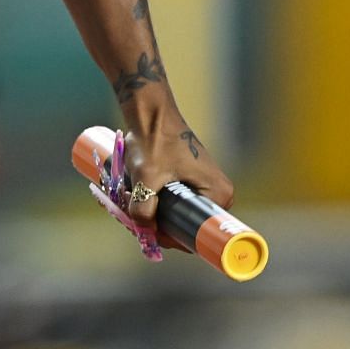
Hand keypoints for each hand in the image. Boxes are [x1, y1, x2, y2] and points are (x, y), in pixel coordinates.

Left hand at [118, 97, 232, 252]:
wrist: (149, 111)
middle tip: (132, 210)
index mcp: (219, 195)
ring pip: (174, 212)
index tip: (144, 229)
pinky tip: (134, 192)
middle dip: (156, 223)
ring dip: (151, 211)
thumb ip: (142, 207)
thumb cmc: (154, 140)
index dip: (169, 237)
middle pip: (184, 223)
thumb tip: (142, 230)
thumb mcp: (147, 177)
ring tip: (129, 195)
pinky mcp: (189, 178)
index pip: (195, 234)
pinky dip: (154, 200)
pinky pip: (172, 199)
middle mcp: (218, 193)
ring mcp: (204, 185)